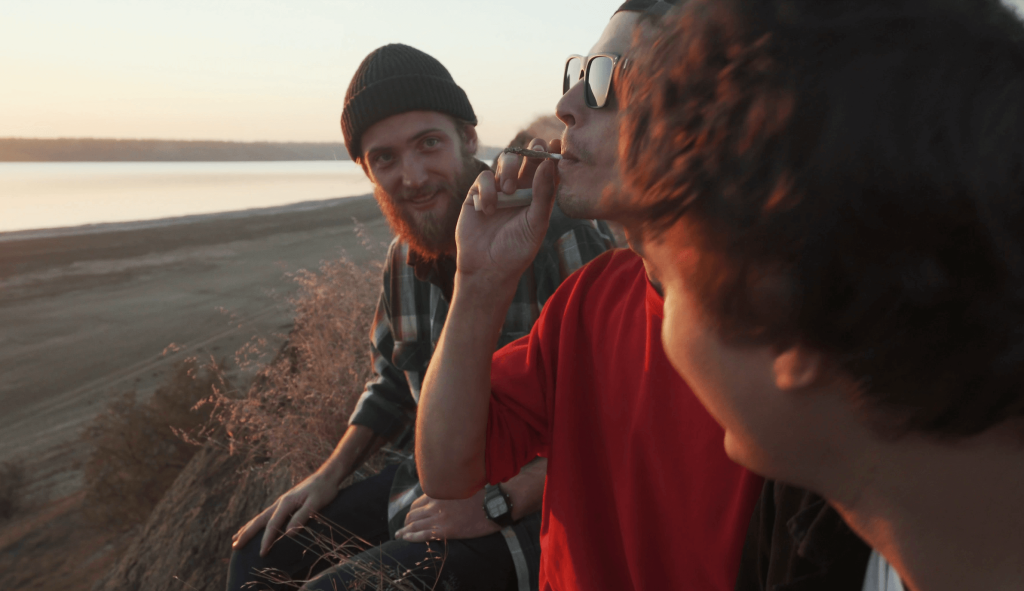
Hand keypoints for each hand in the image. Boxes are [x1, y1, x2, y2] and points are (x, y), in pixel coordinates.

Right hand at [231, 472, 337, 555]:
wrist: (327, 476)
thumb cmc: (324, 490)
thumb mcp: (316, 504)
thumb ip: (302, 517)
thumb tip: (288, 534)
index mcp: (285, 503)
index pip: (272, 525)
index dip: (266, 540)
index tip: (261, 554)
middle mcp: (279, 502)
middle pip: (259, 520)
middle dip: (246, 534)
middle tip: (234, 546)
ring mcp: (281, 502)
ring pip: (260, 517)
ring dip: (247, 528)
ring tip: (235, 538)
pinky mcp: (285, 503)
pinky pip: (266, 515)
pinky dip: (256, 523)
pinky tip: (255, 527)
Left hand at [393, 490, 500, 542]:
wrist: (493, 505)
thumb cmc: (481, 495)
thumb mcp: (460, 486)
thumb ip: (448, 490)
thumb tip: (443, 493)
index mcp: (439, 493)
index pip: (417, 503)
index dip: (411, 512)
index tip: (410, 516)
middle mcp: (435, 505)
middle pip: (413, 514)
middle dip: (406, 522)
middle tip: (403, 528)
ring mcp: (439, 518)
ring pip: (414, 525)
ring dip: (405, 530)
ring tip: (400, 535)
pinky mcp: (445, 530)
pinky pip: (422, 535)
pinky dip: (411, 537)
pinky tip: (406, 538)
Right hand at [456, 138, 560, 293]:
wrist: (488, 268)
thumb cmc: (517, 249)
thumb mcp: (536, 223)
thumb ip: (543, 193)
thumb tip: (548, 163)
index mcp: (537, 195)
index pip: (546, 169)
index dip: (552, 154)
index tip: (557, 144)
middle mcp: (519, 189)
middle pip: (526, 158)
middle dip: (532, 149)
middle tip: (537, 146)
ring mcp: (498, 190)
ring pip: (505, 161)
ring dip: (509, 170)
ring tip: (510, 190)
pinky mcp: (477, 194)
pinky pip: (483, 178)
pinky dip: (487, 190)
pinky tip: (488, 210)